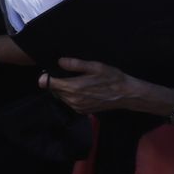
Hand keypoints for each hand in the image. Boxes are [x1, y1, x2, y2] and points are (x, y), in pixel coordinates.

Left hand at [39, 58, 157, 114]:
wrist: (127, 94)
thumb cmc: (112, 78)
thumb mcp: (95, 66)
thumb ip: (75, 64)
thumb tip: (59, 61)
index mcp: (73, 88)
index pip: (48, 83)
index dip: (47, 76)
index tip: (52, 71)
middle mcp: (72, 100)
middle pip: (54, 90)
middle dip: (58, 82)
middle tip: (69, 74)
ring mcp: (77, 107)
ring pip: (61, 96)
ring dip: (64, 89)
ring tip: (77, 81)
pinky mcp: (82, 111)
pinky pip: (69, 102)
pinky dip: (71, 96)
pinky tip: (82, 89)